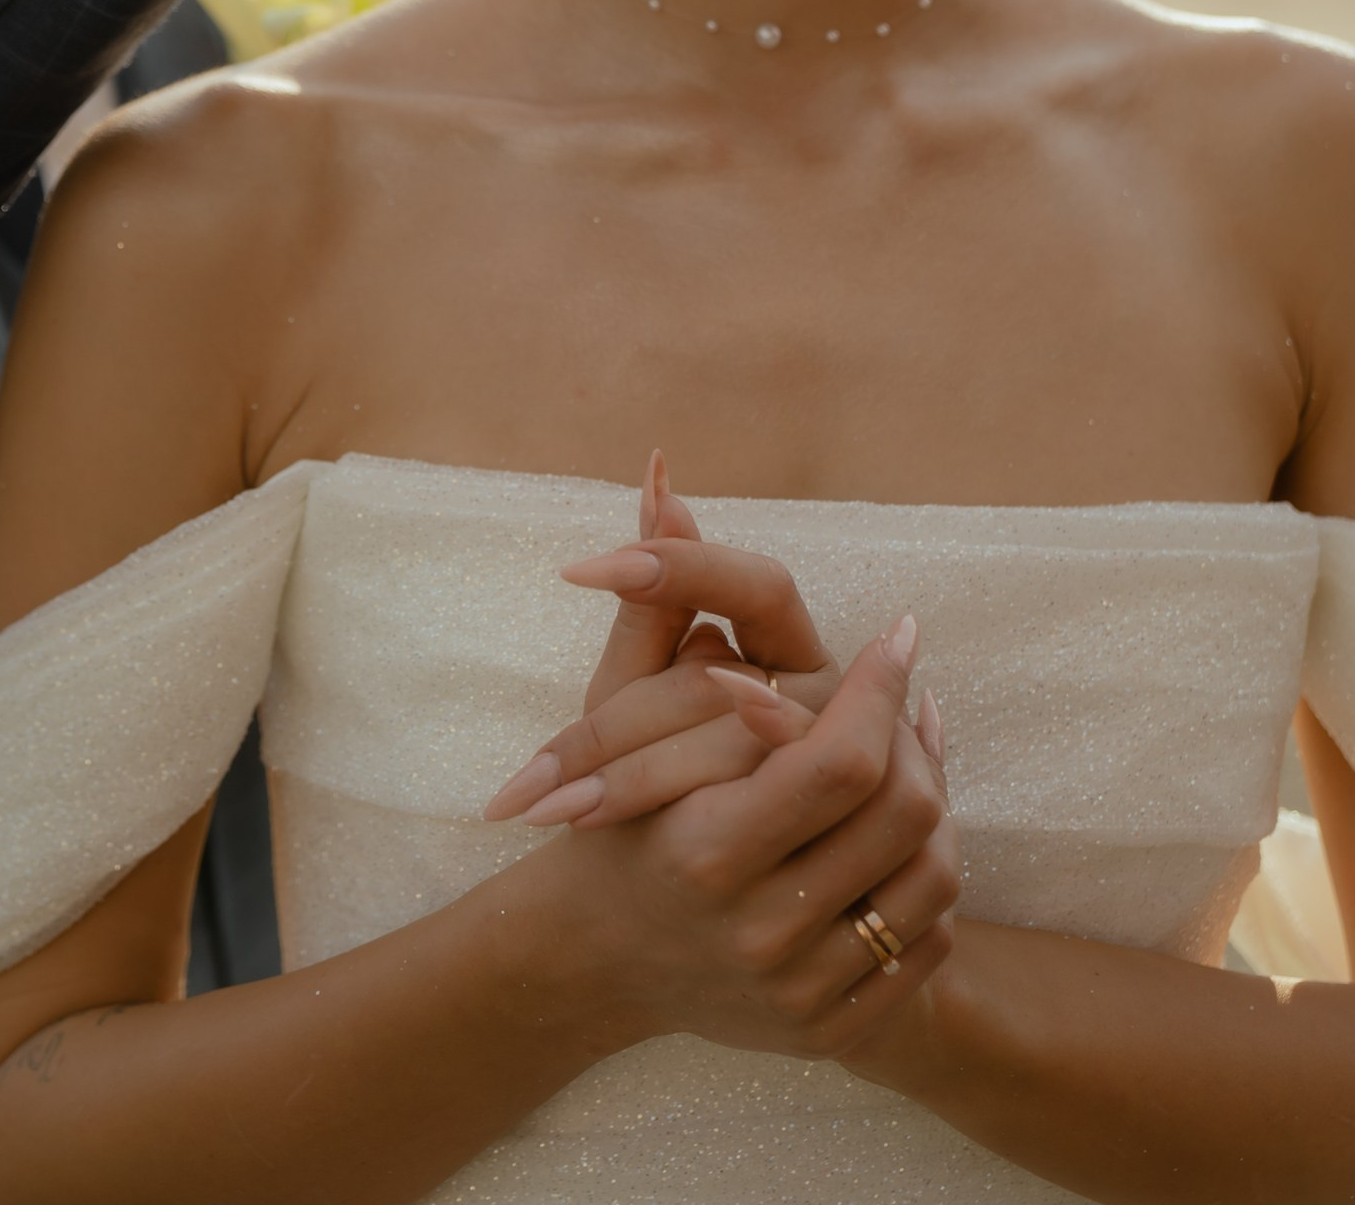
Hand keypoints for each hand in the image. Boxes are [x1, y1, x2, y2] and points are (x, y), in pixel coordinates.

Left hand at [485, 451, 839, 828]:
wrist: (685, 878)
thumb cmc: (660, 761)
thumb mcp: (640, 682)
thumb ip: (650, 597)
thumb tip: (659, 476)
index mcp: (784, 635)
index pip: (752, 582)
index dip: (679, 566)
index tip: (577, 568)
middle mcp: (819, 692)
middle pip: (708, 684)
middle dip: (610, 723)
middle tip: (529, 744)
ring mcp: (825, 762)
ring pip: (719, 750)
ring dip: (619, 772)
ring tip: (537, 797)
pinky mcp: (814, 828)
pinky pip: (733, 809)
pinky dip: (647, 806)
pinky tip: (580, 816)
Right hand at [521, 608, 959, 1064]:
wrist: (598, 958)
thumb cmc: (610, 819)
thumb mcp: (615, 712)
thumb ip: (653, 605)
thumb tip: (665, 485)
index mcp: (704, 848)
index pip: (840, 761)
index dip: (882, 687)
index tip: (898, 634)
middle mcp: (757, 930)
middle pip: (901, 813)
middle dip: (914, 737)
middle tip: (905, 692)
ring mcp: (801, 990)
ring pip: (933, 878)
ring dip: (934, 802)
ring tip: (910, 752)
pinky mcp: (834, 1031)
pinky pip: (930, 944)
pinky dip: (926, 878)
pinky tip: (898, 832)